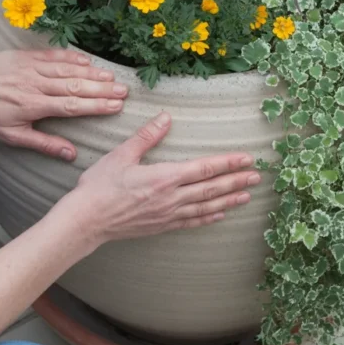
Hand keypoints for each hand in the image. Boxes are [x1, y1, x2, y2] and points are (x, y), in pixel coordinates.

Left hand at [0, 49, 126, 160]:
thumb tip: (70, 154)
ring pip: (68, 70)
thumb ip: (43, 144)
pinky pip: (54, 55)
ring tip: (112, 77)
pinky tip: (87, 60)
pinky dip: (72, 57)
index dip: (96, 106)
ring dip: (92, 73)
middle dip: (102, 89)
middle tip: (123, 91)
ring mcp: (33, 68)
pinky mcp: (28, 56)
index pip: (72, 106)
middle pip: (75, 86)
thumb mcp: (13, 137)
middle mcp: (37, 84)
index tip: (116, 106)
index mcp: (34, 105)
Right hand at [72, 111, 260, 243]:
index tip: (246, 159)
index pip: (204, 168)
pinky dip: (209, 218)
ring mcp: (168, 215)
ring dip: (229, 200)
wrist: (86, 221)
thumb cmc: (100, 186)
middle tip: (257, 177)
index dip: (227, 163)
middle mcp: (171, 198)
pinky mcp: (161, 226)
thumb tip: (166, 117)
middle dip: (236, 181)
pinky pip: (192, 222)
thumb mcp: (121, 154)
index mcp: (164, 177)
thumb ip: (147, 136)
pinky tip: (220, 215)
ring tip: (247, 196)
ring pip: (206, 207)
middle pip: (211, 189)